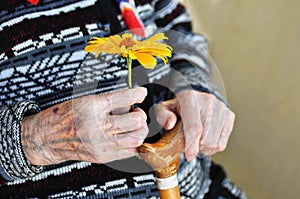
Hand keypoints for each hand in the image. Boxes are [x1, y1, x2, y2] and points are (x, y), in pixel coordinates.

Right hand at [21, 87, 147, 164]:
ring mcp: (101, 144)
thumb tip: (133, 100)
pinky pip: (130, 151)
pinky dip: (133, 142)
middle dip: (141, 116)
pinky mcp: (103, 157)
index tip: (142, 93)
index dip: (136, 94)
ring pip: (137, 139)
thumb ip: (112, 101)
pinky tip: (127, 136)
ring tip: (133, 126)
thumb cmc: (68, 116)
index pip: (122, 99)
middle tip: (136, 113)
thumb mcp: (87, 100)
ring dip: (140, 130)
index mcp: (93, 107)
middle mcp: (98, 127)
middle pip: (136, 122)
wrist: (49, 138)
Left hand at [156, 90, 234, 160]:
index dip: (192, 144)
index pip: (194, 127)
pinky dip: (213, 147)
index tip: (188, 156)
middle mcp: (207, 100)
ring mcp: (220, 107)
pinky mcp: (229, 115)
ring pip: (215, 142)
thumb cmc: (177, 108)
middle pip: (205, 137)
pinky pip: (223, 142)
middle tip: (188, 146)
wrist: (193, 99)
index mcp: (189, 98)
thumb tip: (170, 124)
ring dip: (204, 149)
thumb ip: (162, 116)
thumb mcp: (163, 110)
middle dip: (196, 147)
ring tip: (196, 144)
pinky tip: (205, 142)